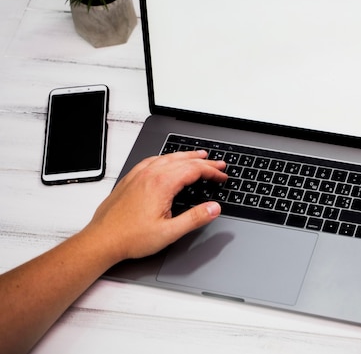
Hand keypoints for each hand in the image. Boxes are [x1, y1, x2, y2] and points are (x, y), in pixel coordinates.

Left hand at [83, 150, 227, 261]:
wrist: (101, 240)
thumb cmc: (130, 238)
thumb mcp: (169, 232)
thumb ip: (195, 218)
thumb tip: (214, 208)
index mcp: (162, 184)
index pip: (194, 170)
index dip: (212, 172)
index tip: (222, 176)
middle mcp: (150, 175)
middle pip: (183, 161)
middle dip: (204, 162)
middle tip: (218, 165)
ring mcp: (138, 175)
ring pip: (167, 158)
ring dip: (186, 156)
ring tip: (198, 156)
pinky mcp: (130, 180)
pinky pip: (151, 161)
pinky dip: (166, 158)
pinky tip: (166, 161)